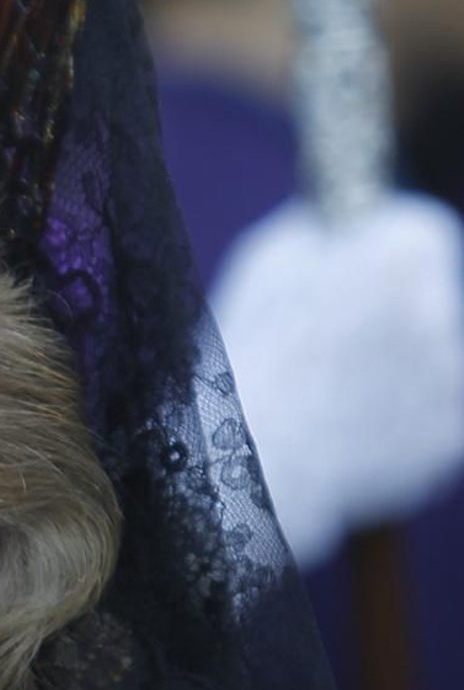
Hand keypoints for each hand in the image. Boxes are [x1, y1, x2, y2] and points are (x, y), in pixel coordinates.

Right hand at [211, 193, 463, 568]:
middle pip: (441, 296)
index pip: (425, 233)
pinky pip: (437, 417)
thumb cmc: (249, 353)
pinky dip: (407, 421)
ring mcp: (456, 377)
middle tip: (350, 342)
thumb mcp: (271, 260)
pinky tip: (353, 427)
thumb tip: (351, 225)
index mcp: (404, 251)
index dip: (389, 256)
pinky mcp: (455, 437)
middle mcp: (446, 306)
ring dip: (410, 367)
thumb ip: (326, 232)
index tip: (365, 277)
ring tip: (344, 391)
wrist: (247, 464)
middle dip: (407, 311)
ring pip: (441, 358)